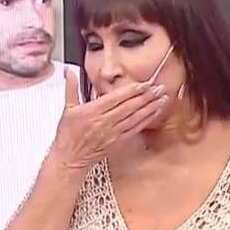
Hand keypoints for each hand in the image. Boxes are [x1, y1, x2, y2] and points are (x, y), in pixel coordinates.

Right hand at [51, 69, 168, 170]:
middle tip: (159, 88)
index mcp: (92, 111)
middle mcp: (104, 122)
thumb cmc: (68, 135)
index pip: (116, 98)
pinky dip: (146, 121)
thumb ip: (71, 87)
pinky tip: (154, 113)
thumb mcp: (67, 109)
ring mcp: (112, 133)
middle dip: (146, 97)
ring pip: (135, 118)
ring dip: (150, 107)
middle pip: (129, 107)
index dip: (132, 90)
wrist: (70, 158)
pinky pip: (134, 129)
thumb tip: (69, 70)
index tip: (144, 83)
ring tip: (162, 98)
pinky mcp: (117, 142)